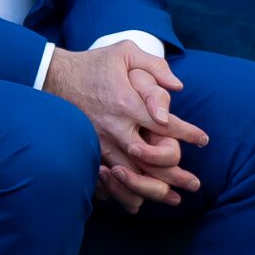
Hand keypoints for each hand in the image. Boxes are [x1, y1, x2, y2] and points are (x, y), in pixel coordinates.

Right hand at [44, 41, 206, 209]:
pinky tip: (136, 202)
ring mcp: (99, 142)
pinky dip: (122, 193)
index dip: (187, 133)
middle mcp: (114, 127)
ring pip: (129, 174)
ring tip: (172, 199)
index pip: (165, 124)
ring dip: (152, 189)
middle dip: (175, 173)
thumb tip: (177, 87)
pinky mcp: (87, 150)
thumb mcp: (125, 52)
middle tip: (195, 184)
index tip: (203, 140)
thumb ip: (154, 66)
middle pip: (150, 158)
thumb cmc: (93, 64)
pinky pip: (106, 179)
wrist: (52, 76)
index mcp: (127, 103)